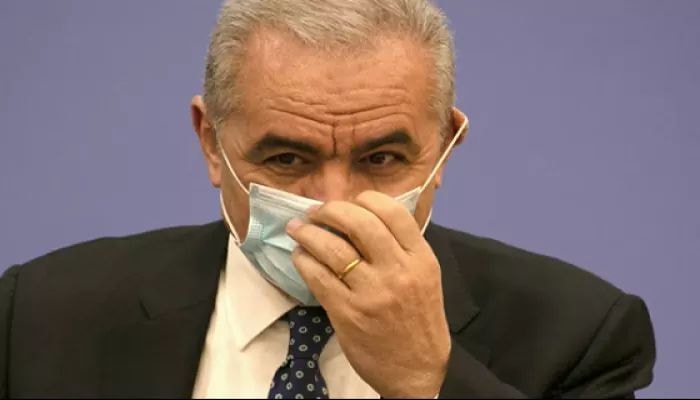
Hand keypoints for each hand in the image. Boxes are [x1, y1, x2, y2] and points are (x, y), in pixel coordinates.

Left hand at [286, 191, 450, 397]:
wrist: (418, 370)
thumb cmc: (419, 321)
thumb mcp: (424, 277)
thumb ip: (401, 248)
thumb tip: (362, 216)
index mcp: (421, 258)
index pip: (392, 211)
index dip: (365, 199)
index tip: (349, 202)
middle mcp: (398, 271)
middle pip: (359, 222)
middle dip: (331, 210)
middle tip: (317, 212)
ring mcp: (372, 292)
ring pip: (333, 247)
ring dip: (308, 232)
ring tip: (298, 229)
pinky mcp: (348, 312)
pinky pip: (318, 276)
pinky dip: (304, 260)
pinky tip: (300, 256)